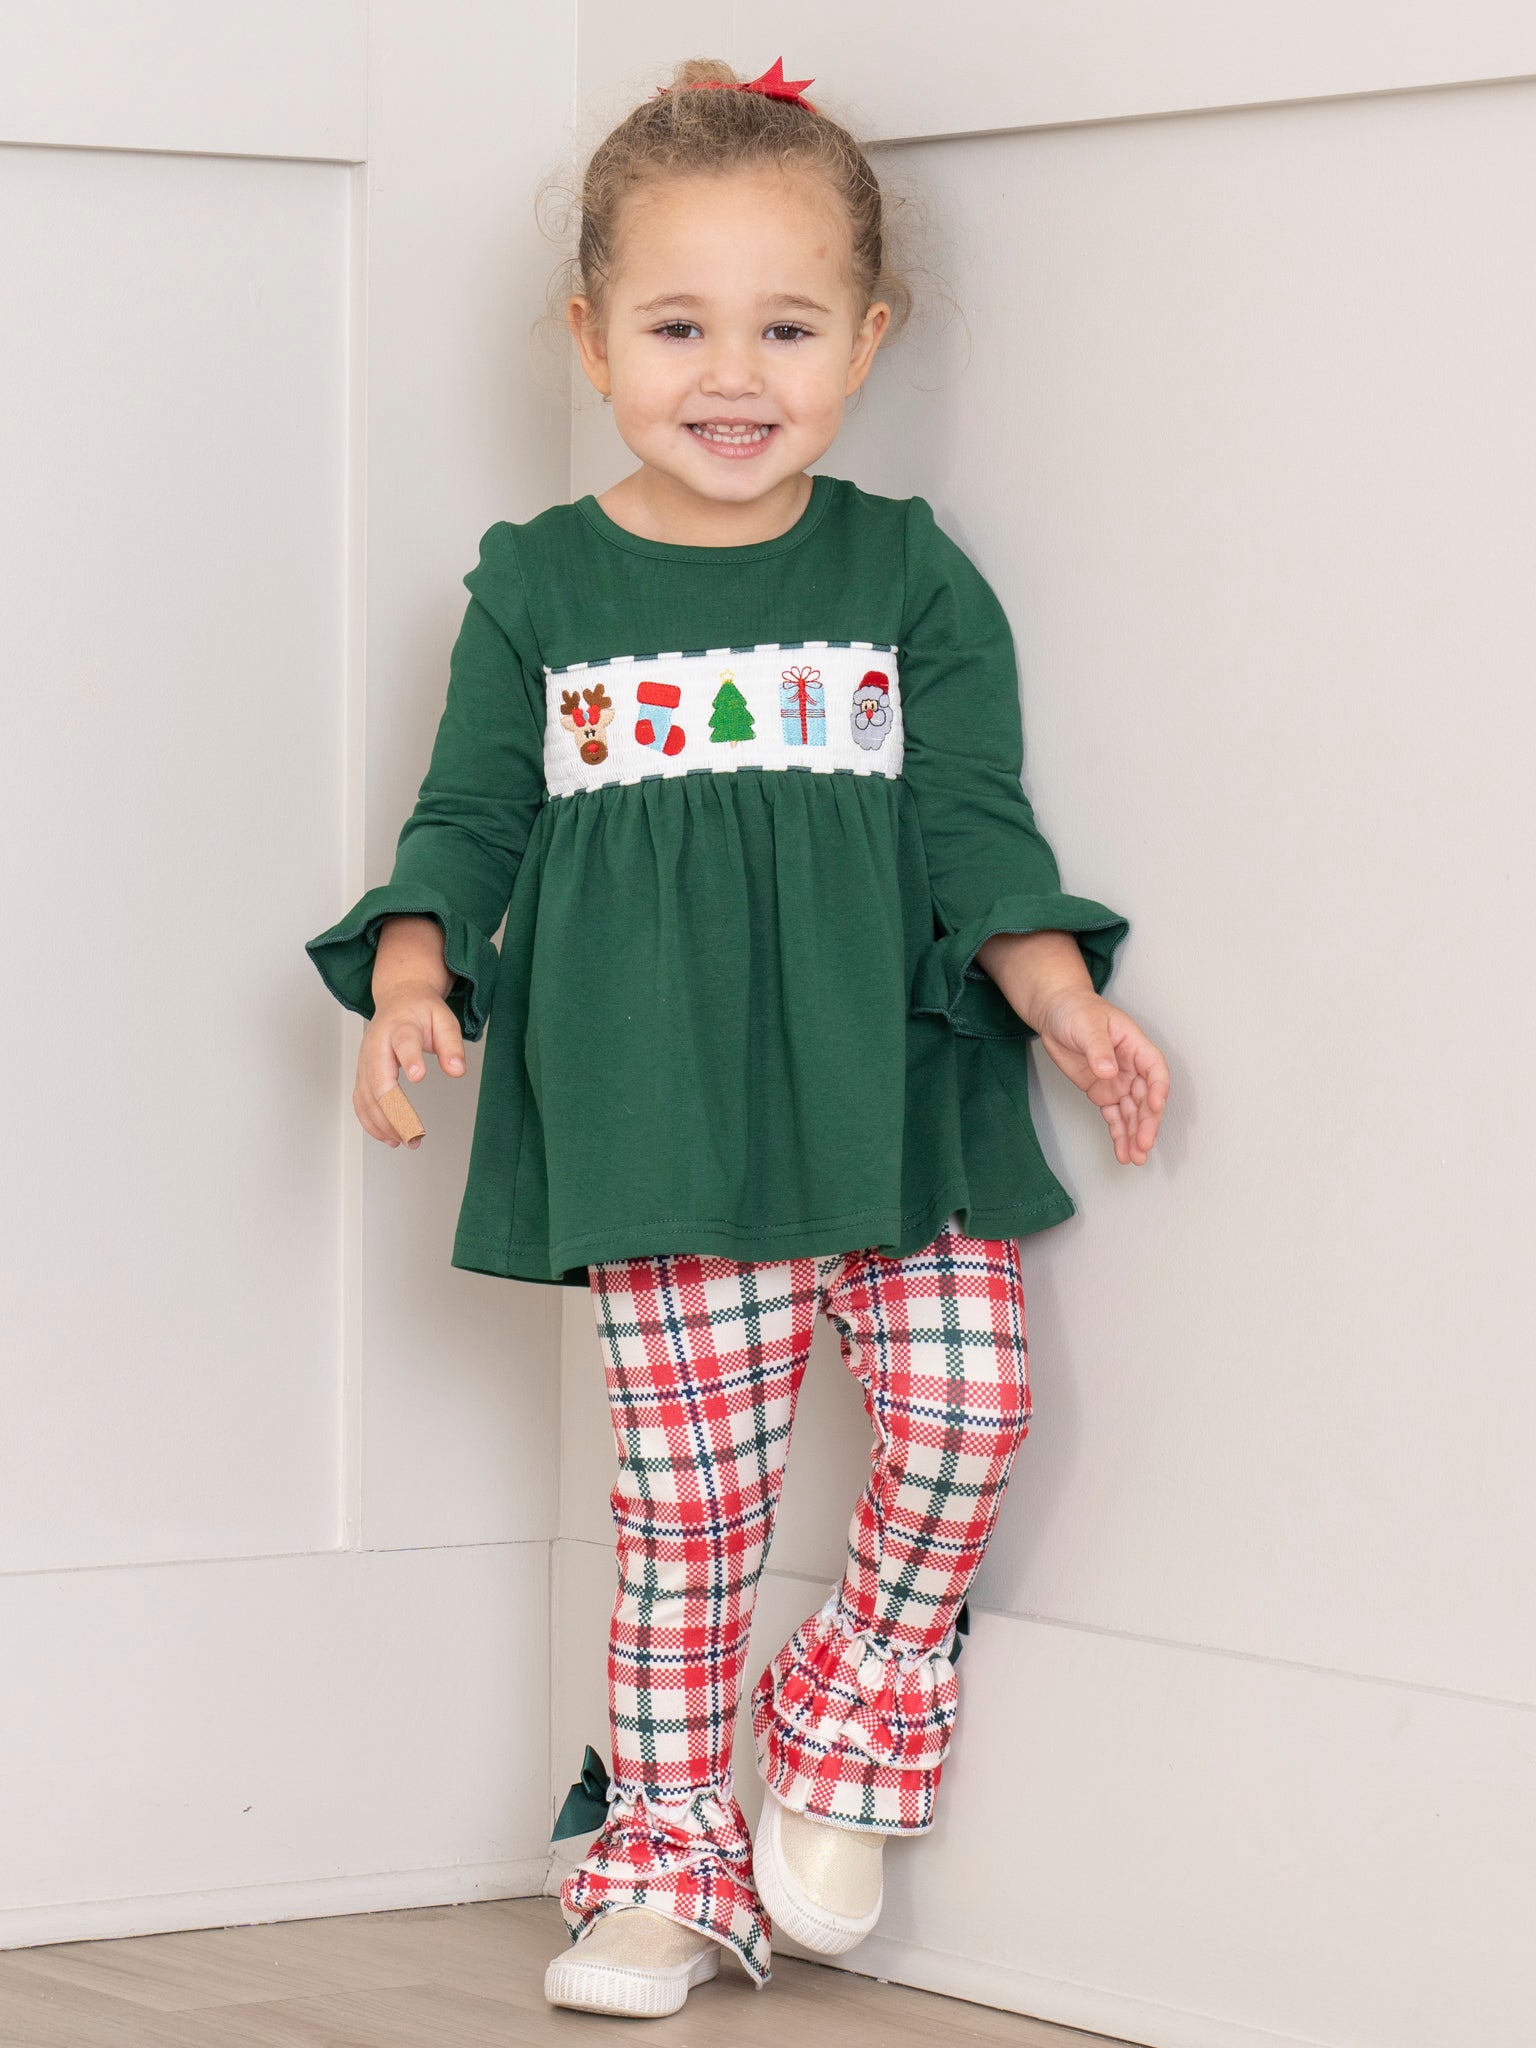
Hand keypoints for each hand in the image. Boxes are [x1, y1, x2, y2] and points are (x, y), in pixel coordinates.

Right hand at [353, 980, 466, 1147]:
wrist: (398, 999)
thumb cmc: (421, 1011)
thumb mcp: (444, 1019)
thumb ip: (452, 1044)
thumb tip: (457, 1071)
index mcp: (400, 1026)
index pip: (403, 1042)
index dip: (410, 1058)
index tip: (419, 1076)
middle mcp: (377, 1045)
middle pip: (379, 1080)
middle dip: (395, 1110)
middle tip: (415, 1133)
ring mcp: (365, 1061)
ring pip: (366, 1096)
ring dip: (383, 1123)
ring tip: (406, 1140)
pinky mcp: (362, 1074)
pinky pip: (360, 1101)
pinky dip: (371, 1122)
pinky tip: (388, 1136)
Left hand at [1034, 988, 1169, 1165]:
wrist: (1055, 1013)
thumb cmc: (1076, 1010)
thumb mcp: (1087, 1025)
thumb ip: (1099, 1049)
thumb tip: (1108, 1070)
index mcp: (1135, 1046)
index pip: (1155, 1070)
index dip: (1159, 1089)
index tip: (1156, 1106)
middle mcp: (1131, 1067)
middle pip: (1147, 1098)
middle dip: (1147, 1122)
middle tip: (1144, 1143)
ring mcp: (1118, 1082)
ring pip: (1133, 1113)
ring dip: (1135, 1135)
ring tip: (1136, 1157)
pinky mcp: (1102, 1093)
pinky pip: (1115, 1116)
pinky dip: (1119, 1134)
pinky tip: (1123, 1151)